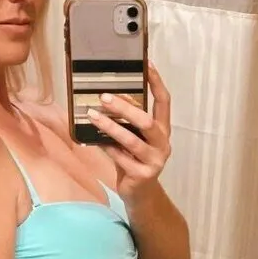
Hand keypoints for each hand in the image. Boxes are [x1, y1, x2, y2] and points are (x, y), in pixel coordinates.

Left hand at [87, 62, 171, 202]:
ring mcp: (154, 160)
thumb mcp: (134, 139)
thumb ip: (127, 123)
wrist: (140, 194)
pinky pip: (120, 157)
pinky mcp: (142, 174)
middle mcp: (162, 143)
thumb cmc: (133, 161)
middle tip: (104, 97)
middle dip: (125, 108)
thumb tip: (104, 98)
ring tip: (93, 116)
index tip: (147, 64)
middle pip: (146, 121)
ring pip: (131, 140)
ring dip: (110, 127)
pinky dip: (106, 147)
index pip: (164, 102)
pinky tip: (93, 140)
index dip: (157, 83)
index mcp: (162, 130)